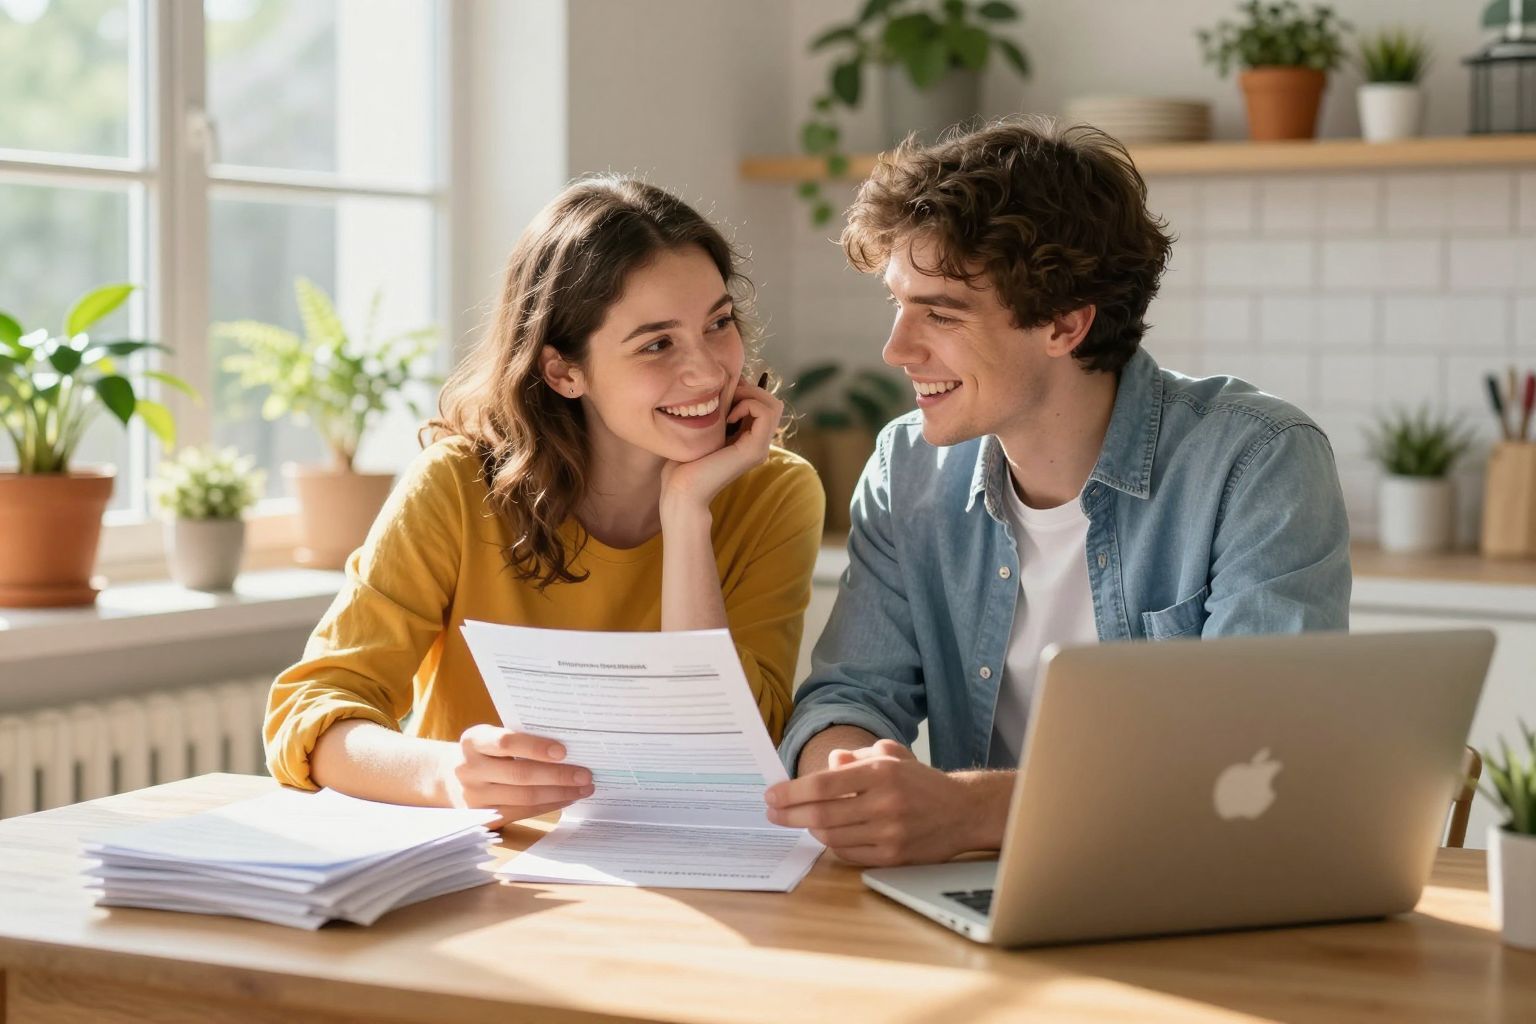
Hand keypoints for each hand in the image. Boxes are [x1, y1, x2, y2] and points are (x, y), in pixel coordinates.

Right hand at [442, 725, 594, 826]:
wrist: (449, 776)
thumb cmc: (485, 751)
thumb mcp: (492, 737)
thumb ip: (520, 738)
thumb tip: (570, 745)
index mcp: (473, 740)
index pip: (506, 743)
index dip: (535, 747)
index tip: (563, 751)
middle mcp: (469, 769)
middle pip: (520, 774)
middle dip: (558, 775)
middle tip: (585, 774)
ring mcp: (474, 796)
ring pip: (524, 797)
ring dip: (559, 794)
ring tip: (584, 788)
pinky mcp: (483, 817)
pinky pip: (522, 812)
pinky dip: (548, 805)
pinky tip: (566, 798)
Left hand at [660, 374, 781, 514]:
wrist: (681, 490)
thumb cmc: (684, 461)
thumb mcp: (704, 429)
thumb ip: (718, 412)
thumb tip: (724, 384)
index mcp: (748, 440)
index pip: (764, 404)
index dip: (746, 390)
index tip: (722, 395)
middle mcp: (759, 444)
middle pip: (773, 403)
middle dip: (750, 390)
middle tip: (726, 398)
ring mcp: (759, 448)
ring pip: (773, 405)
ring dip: (750, 395)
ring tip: (728, 407)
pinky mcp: (754, 450)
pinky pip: (765, 413)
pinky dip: (748, 405)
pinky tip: (728, 417)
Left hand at [763, 739, 979, 866]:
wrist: (963, 811)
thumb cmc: (920, 780)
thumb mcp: (891, 755)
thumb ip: (856, 757)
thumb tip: (829, 764)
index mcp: (881, 772)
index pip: (823, 784)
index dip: (791, 792)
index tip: (772, 794)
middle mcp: (885, 803)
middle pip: (821, 815)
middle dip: (789, 815)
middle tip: (771, 812)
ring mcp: (890, 834)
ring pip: (832, 837)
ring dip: (809, 829)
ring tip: (800, 820)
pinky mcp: (894, 857)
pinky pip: (849, 854)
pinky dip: (832, 844)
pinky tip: (827, 834)